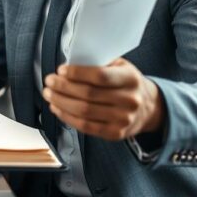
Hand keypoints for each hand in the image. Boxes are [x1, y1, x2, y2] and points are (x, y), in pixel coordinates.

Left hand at [41, 58, 163, 140]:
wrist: (147, 107)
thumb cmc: (126, 82)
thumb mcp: (120, 66)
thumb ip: (99, 63)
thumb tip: (70, 63)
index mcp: (130, 78)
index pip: (100, 76)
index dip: (77, 73)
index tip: (61, 70)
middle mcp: (129, 100)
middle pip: (88, 94)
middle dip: (63, 87)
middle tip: (49, 81)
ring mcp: (123, 119)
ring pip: (84, 112)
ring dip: (61, 102)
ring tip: (49, 94)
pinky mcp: (115, 133)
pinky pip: (86, 127)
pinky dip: (67, 117)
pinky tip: (57, 108)